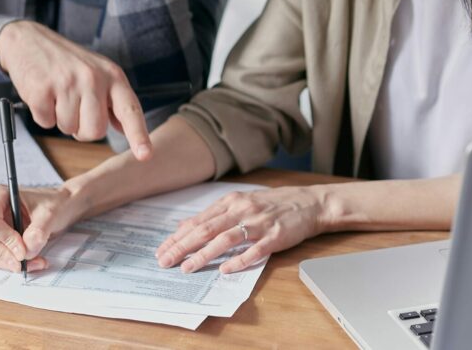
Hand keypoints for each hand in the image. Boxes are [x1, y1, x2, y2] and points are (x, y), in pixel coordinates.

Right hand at [0, 20, 151, 160]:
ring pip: (69, 129)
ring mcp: (67, 83)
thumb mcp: (98, 73)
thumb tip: (125, 129)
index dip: (138, 135)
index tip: (145, 155)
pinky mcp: (42, 89)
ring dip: (61, 119)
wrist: (29, 40)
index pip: (130, 110)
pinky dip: (43, 115)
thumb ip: (113, 100)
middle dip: (82, 129)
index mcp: (113, 76)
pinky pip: (46, 123)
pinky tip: (44, 94)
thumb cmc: (67, 62)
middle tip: (74, 108)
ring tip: (57, 95)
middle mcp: (93, 78)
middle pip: (95, 131)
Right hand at [0, 183, 88, 271]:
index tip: (24, 249)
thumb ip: (38, 231)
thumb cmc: (53, 204)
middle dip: (4, 253)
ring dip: (11, 262)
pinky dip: (13, 264)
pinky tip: (32, 262)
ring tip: (37, 261)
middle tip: (25, 259)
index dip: (6, 239)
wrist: (60, 208)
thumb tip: (26, 251)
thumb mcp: (50, 214)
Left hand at [155, 186, 326, 274]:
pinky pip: (254, 250)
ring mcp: (258, 223)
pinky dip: (239, 260)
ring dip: (204, 254)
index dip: (178, 237)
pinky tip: (225, 270)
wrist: (309, 203)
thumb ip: (214, 215)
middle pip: (206, 229)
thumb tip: (184, 226)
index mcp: (231, 202)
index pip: (198, 221)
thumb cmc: (272, 204)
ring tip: (188, 267)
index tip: (162, 250)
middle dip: (183, 247)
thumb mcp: (240, 202)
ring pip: (225, 239)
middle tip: (165, 261)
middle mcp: (242, 209)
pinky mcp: (275, 236)